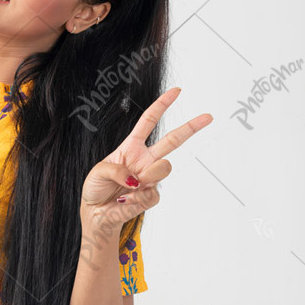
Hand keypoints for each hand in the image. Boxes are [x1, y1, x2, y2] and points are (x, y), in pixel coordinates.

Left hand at [80, 87, 213, 228]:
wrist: (96, 213)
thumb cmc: (95, 188)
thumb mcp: (98, 171)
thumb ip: (116, 169)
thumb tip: (137, 179)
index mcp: (131, 147)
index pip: (148, 122)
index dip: (161, 105)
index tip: (177, 91)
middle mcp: (144, 160)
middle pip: (172, 140)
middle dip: (191, 127)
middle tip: (208, 117)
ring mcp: (149, 178)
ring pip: (165, 168)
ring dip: (149, 175)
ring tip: (130, 186)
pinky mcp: (150, 196)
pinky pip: (152, 193)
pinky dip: (136, 198)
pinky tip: (125, 200)